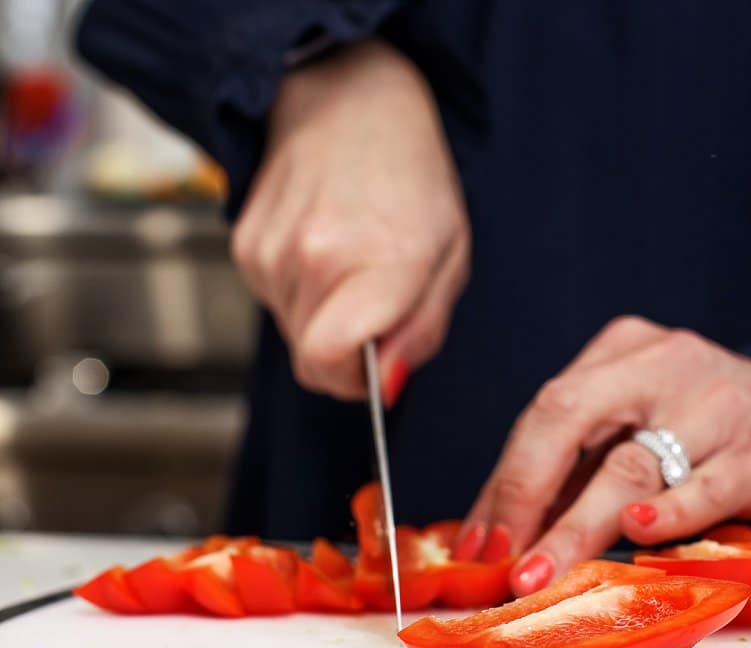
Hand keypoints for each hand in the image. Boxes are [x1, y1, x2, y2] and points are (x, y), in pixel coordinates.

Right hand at [231, 40, 468, 401]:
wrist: (349, 103)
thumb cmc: (412, 180)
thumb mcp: (450, 259)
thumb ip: (422, 332)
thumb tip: (387, 387)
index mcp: (381, 262)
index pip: (329, 363)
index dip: (356, 381)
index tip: (379, 363)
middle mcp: (315, 256)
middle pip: (312, 361)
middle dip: (348, 352)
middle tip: (378, 303)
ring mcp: (272, 250)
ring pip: (293, 333)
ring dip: (325, 317)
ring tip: (352, 262)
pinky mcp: (245, 245)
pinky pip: (273, 303)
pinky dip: (300, 292)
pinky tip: (323, 248)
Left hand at [455, 316, 750, 594]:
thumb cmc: (718, 428)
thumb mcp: (646, 423)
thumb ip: (581, 468)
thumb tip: (500, 535)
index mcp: (622, 352)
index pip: (544, 412)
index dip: (503, 481)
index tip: (474, 544)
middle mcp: (661, 365)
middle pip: (568, 419)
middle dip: (521, 495)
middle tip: (494, 560)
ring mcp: (714, 404)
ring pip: (628, 463)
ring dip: (575, 526)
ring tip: (538, 573)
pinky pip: (706, 484)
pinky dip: (668, 511)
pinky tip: (638, 530)